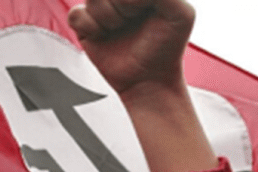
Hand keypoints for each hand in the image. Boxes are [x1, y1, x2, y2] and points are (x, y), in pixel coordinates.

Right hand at [68, 0, 194, 102]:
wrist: (149, 79)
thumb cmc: (167, 47)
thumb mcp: (182, 14)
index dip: (132, 0)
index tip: (144, 8)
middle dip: (121, 5)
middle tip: (132, 18)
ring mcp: (102, 6)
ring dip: (108, 17)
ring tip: (120, 28)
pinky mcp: (86, 24)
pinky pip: (75, 15)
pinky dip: (90, 27)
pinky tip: (104, 35)